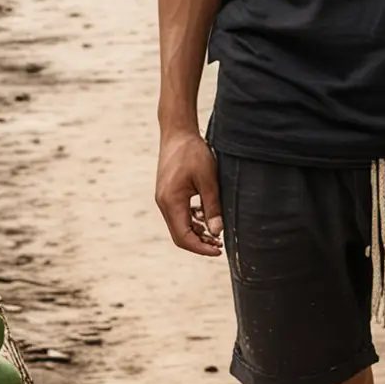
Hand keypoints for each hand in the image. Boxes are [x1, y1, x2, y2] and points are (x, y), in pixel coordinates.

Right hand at [155, 130, 223, 256]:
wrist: (177, 133)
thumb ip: (212, 206)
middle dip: (199, 243)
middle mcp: (164, 203)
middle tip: (220, 246)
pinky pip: (179, 214)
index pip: (184, 237)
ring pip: (179, 225)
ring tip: (216, 233)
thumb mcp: (208, 179)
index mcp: (171, 202)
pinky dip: (192, 220)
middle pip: (180, 235)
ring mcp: (164, 199)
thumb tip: (217, 232)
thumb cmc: (193, 152)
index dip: (201, 248)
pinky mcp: (168, 193)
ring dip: (196, 232)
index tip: (219, 250)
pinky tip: (206, 217)